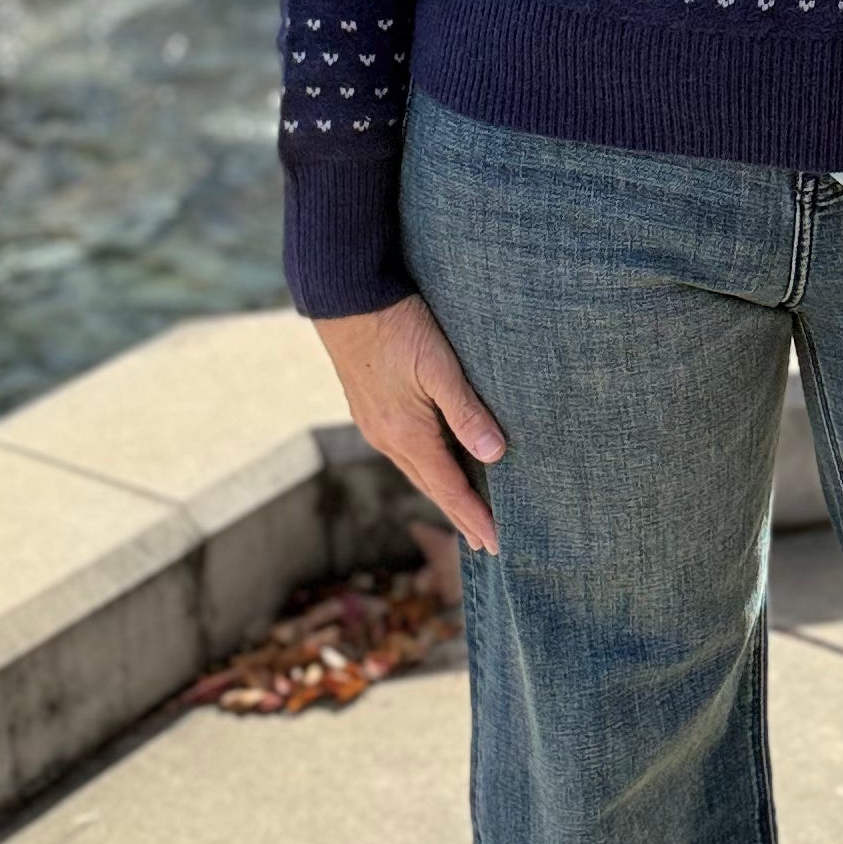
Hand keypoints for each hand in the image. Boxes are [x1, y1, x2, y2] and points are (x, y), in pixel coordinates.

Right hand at [310, 292, 506, 553]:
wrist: (345, 298)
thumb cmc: (398, 327)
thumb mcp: (440, 367)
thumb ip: (468, 411)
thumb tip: (496, 454)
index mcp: (406, 434)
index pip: (449, 489)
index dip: (475, 518)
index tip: (497, 544)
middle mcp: (386, 438)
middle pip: (430, 487)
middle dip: (459, 515)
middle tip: (484, 542)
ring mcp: (373, 425)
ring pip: (415, 470)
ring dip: (441, 493)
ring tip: (463, 511)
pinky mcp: (369, 409)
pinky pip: (402, 452)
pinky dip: (425, 468)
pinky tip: (433, 464)